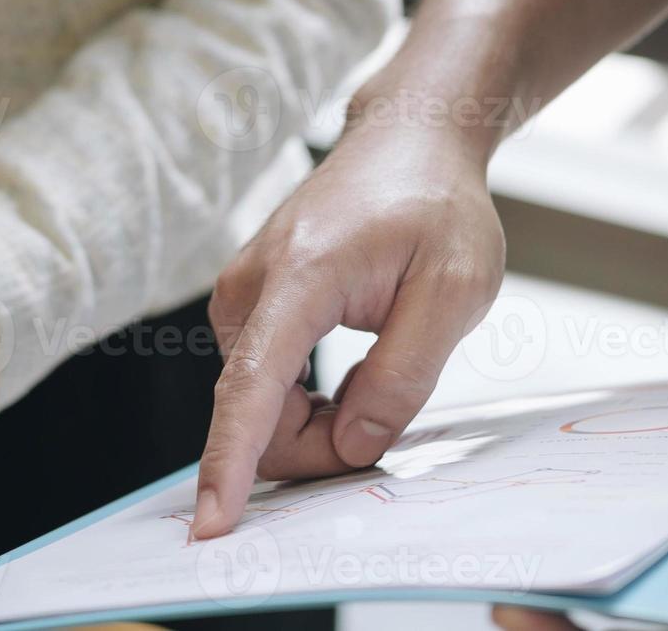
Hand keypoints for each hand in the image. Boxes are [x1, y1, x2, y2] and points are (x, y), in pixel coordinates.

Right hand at [192, 120, 503, 537]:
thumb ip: (402, 377)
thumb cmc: (436, 206)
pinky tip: (351, 367)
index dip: (229, 463)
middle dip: (319, 447)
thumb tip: (350, 444)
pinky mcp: (245, 304)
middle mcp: (251, 284)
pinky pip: (261, 385)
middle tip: (390, 417)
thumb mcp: (456, 292)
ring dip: (316, 423)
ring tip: (379, 368)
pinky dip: (305, 402)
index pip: (252, 388)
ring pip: (259, 407)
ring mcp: (240, 292)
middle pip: (258, 414)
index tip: (211, 524)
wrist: (408, 143)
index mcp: (301, 275)